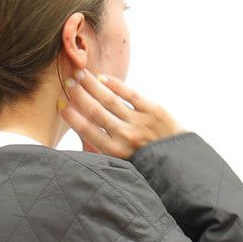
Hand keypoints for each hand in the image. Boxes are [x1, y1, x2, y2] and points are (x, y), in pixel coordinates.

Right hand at [57, 68, 187, 158]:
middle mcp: (126, 137)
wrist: (181, 165)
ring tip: (80, 74)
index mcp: (116, 153)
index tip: (61, 105)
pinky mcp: (154, 111)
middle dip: (79, 96)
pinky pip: (131, 94)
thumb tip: (84, 147)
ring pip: (111, 100)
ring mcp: (140, 122)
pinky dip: (116, 85)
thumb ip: (107, 154)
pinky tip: (103, 78)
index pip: (87, 131)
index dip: (72, 117)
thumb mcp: (126, 167)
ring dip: (93, 86)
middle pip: (96, 112)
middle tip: (67, 82)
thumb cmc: (150, 167)